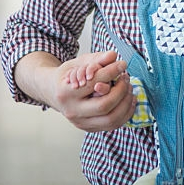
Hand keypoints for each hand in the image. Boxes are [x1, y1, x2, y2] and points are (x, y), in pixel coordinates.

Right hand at [17, 50, 135, 132]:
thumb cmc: (68, 76)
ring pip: (111, 119)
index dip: (111, 72)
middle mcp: (72, 110)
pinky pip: (113, 125)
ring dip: (126, 103)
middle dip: (120, 91)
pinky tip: (129, 100)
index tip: (122, 64)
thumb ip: (96, 59)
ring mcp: (81, 123)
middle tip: (125, 78)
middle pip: (104, 105)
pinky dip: (125, 113)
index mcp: (65, 92)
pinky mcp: (89, 128)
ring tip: (129, 88)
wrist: (54, 93)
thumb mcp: (78, 63)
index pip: (93, 83)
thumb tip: (113, 56)